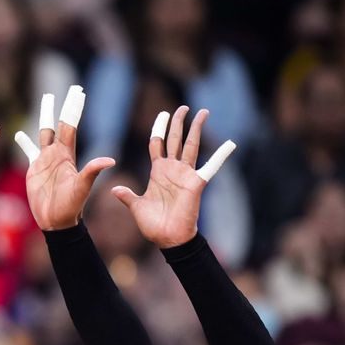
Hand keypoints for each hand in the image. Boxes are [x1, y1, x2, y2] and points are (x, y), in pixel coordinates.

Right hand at [14, 86, 113, 229]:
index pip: (70, 126)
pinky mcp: (35, 169)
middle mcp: (58, 153)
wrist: (57, 220)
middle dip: (65, 106)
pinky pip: (29, 151)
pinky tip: (19, 134)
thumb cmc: (71, 206)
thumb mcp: (83, 188)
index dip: (73, 108)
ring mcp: (46, 160)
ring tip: (47, 99)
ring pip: (45, 132)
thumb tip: (110, 160)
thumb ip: (92, 171)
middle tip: (71, 88)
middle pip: (60, 124)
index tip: (78, 91)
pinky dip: (24, 142)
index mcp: (68, 154)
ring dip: (45, 116)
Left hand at [110, 105, 235, 246]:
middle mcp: (172, 169)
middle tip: (183, 107)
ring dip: (196, 129)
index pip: (158, 144)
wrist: (166, 238)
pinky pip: (211, 167)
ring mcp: (185, 175)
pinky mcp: (196, 183)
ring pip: (191, 146)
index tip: (162, 114)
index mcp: (158, 172)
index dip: (159, 129)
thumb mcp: (136, 206)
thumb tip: (114, 189)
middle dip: (178, 123)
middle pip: (176, 140)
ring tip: (203, 112)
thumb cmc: (153, 224)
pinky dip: (220, 156)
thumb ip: (126, 196)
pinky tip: (230, 144)